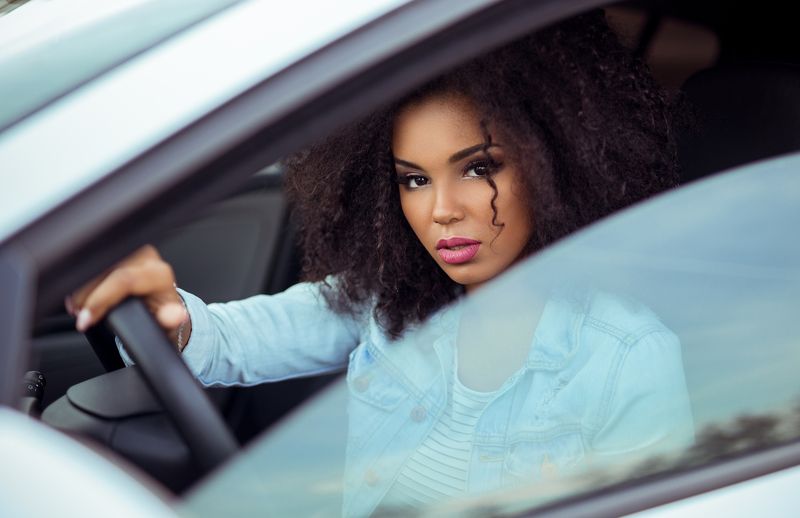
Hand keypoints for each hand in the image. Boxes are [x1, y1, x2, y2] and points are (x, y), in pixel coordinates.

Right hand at [65, 245, 190, 349]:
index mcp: (159, 273)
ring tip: (77, 308)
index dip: (100, 300)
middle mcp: (147, 258)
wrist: (160, 304)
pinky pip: (95, 262)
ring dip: (81, 287)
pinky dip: (82, 279)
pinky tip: (78, 295)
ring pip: (96, 265)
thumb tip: (175, 316)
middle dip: (86, 294)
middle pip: (106, 270)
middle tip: (78, 315)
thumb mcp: (169, 323)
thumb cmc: (162, 314)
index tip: (85, 319)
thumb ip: (171, 319)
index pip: (123, 280)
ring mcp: (132, 252)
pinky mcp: (120, 251)